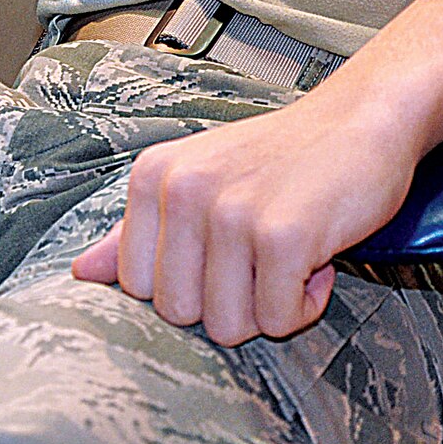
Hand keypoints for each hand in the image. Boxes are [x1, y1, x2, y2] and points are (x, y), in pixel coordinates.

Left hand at [71, 93, 422, 345]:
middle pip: (179, 314)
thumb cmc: (280, 156)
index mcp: (152, 177)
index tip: (225, 252)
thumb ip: (138, 230)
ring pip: (229, 325)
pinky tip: (318, 257)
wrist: (361, 117)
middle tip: (262, 254)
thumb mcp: (197, 178)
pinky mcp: (282, 235)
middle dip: (229, 301)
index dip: (189, 285)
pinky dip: (305, 303)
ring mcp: (230, 211)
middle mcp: (182, 190)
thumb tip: (81, 273)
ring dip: (270, 305)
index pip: (137, 287)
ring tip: (289, 252)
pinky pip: (277, 319)